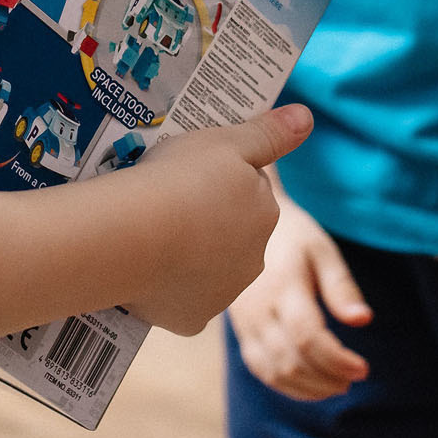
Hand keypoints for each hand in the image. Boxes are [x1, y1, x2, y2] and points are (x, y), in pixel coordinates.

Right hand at [120, 105, 307, 335]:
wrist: (131, 235)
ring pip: (205, 271)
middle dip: (205, 222)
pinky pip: (179, 300)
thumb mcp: (225, 141)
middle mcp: (252, 260)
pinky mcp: (190, 320)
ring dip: (186, 256)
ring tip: (150, 236)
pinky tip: (145, 269)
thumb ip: (268, 133)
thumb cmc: (178, 180)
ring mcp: (221, 295)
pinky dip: (166, 288)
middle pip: (229, 236)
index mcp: (264, 214)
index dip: (216, 182)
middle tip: (166, 204)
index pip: (247, 195)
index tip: (186, 176)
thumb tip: (306, 117)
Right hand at [228, 195, 372, 399]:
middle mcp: (259, 309)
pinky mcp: (242, 332)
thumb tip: (363, 320)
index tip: (363, 369)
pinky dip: (288, 386)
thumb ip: (340, 286)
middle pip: (291, 361)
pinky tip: (313, 385)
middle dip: (327, 378)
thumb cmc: (291, 237)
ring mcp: (246, 324)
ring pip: (274, 372)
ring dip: (309, 388)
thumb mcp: (321, 250)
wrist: (242, 228)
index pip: (307, 337)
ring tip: (338, 385)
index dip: (336, 361)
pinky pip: (261, 369)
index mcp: (282, 286)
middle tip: (355, 377)